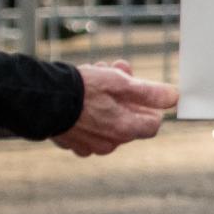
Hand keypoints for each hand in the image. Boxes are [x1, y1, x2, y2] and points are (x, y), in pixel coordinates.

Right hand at [57, 61, 177, 156]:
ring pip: (108, 119)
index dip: (149, 103)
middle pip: (129, 118)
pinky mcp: (71, 142)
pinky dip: (89, 109)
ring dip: (107, 95)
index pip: (152, 123)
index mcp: (124, 131)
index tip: (139, 87)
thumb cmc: (81, 90)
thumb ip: (150, 94)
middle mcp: (108, 143)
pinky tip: (81, 90)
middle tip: (116, 69)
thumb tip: (174, 99)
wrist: (39, 99)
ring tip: (97, 72)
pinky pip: (89, 125)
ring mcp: (89, 145)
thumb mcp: (121, 84)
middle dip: (126, 92)